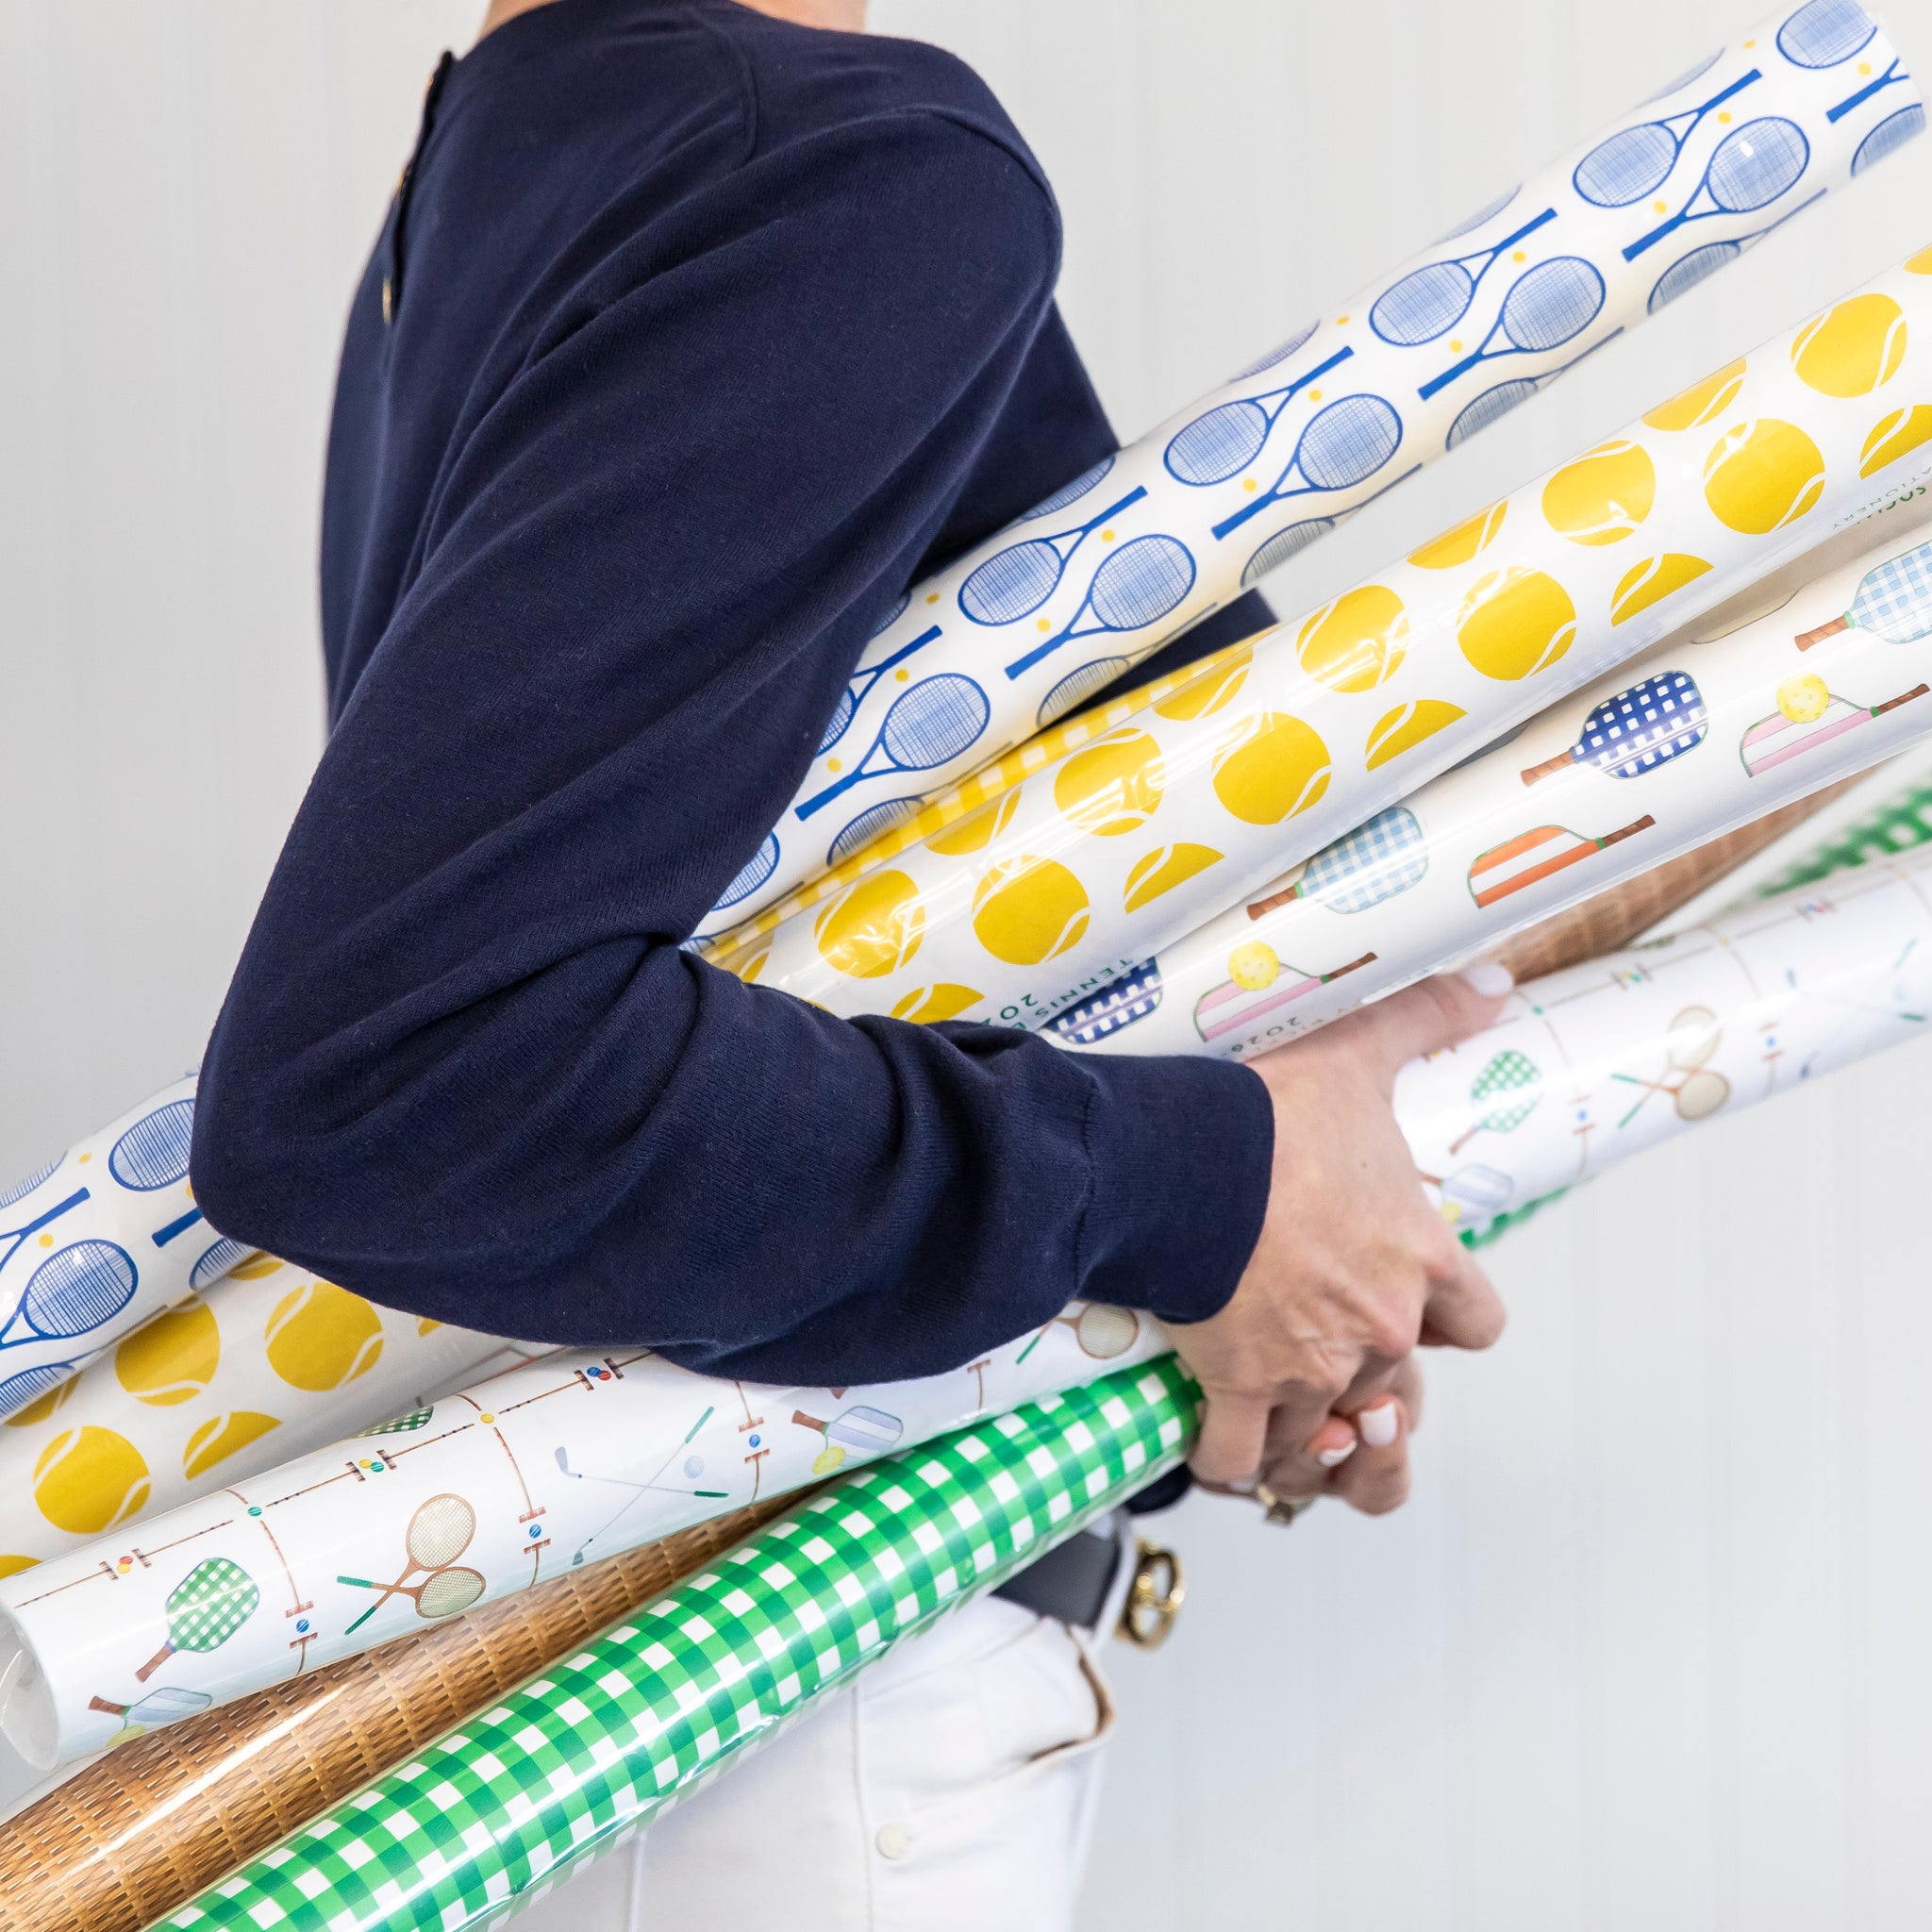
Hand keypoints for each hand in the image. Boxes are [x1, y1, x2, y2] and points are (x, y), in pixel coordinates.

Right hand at [1167, 967, 1510, 1484]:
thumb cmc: (1267, 1114)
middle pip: (1399, 1390)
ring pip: (1327, 1436)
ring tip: (1274, 1410)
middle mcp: (1380, 1325)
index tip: (1411, 1305)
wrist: (1179, 1161)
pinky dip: (1227, 1455)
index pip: (1476, 1326)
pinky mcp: (1240, 1390)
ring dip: (1302, 1430)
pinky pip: (1241, 1457)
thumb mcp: (1358, 1055)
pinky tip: (1211, 1435)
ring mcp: (1311, 1368)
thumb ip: (1428, 1019)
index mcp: (1420, 1258)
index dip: (1448, 1321)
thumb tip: (1497, 983)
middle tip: (1320, 1345)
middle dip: (1366, 1380)